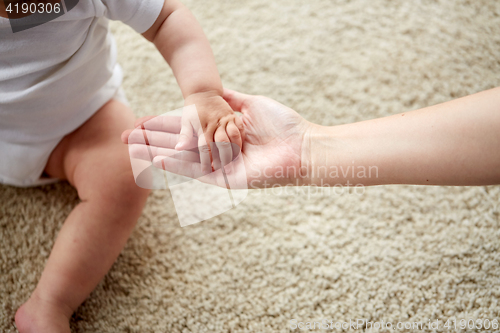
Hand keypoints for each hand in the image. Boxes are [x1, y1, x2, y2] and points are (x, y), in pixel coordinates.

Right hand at [122, 89, 315, 187]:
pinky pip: (197, 171)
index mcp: (219, 134)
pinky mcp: (225, 179)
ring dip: (154, 153)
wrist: (301, 144)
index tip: (140, 121)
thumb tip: (214, 89)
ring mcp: (218, 166)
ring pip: (180, 159)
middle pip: (176, 145)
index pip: (183, 128)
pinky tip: (155, 160)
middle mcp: (215, 151)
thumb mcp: (250, 104)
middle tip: (125, 138)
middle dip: (150, 141)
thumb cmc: (281, 124)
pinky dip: (176, 166)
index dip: (161, 125)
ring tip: (132, 149)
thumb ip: (228, 99)